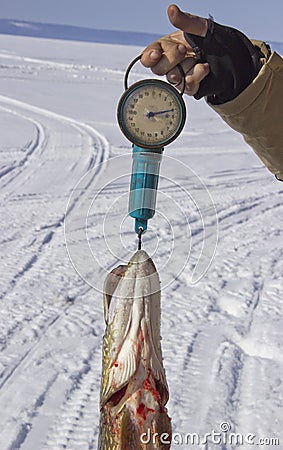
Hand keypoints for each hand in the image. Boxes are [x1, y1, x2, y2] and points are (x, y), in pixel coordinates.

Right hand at [141, 4, 261, 102]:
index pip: (149, 57)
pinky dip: (197, 76)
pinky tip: (204, 67)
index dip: (149, 57)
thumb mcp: (201, 27)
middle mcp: (171, 63)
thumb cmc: (216, 41)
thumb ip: (185, 21)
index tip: (157, 53)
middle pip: (158, 69)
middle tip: (183, 50)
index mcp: (167, 48)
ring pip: (173, 78)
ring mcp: (180, 76)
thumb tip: (172, 10)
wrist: (234, 57)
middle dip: (171, 60)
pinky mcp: (190, 87)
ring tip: (197, 58)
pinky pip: (188, 86)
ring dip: (186, 67)